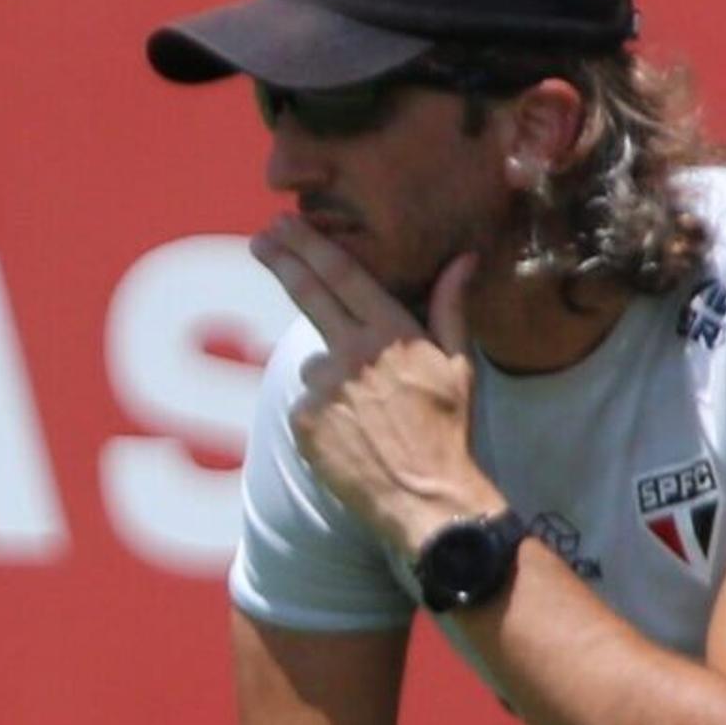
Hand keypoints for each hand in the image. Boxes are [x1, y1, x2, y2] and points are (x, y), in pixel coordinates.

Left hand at [255, 219, 501, 553]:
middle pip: (307, 294)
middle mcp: (353, 352)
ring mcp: (324, 388)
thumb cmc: (450, 432)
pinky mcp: (304, 422)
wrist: (429, 500)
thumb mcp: (459, 365)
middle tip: (260, 240)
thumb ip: (450, 307)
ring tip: (368, 417)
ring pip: (315, 365)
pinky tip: (353, 438)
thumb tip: (465, 258)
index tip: (285, 225)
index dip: (309, 245)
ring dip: (330, 379)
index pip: (342, 274)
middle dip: (282, 260)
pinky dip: (324, 417)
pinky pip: (307, 406)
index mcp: (392, 333)